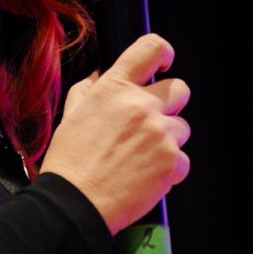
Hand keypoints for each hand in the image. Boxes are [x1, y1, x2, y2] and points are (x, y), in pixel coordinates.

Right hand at [39, 33, 190, 233]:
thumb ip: (88, 89)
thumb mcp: (71, 115)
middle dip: (170, 104)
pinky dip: (169, 171)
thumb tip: (99, 75)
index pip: (151, 48)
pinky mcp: (172, 162)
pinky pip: (183, 161)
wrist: (75, 205)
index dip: (163, 53)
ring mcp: (160, 133)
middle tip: (152, 123)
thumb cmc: (70, 164)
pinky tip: (145, 178)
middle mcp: (141, 106)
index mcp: (114, 88)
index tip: (163, 64)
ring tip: (140, 159)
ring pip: (182, 128)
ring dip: (167, 141)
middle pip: (180, 88)